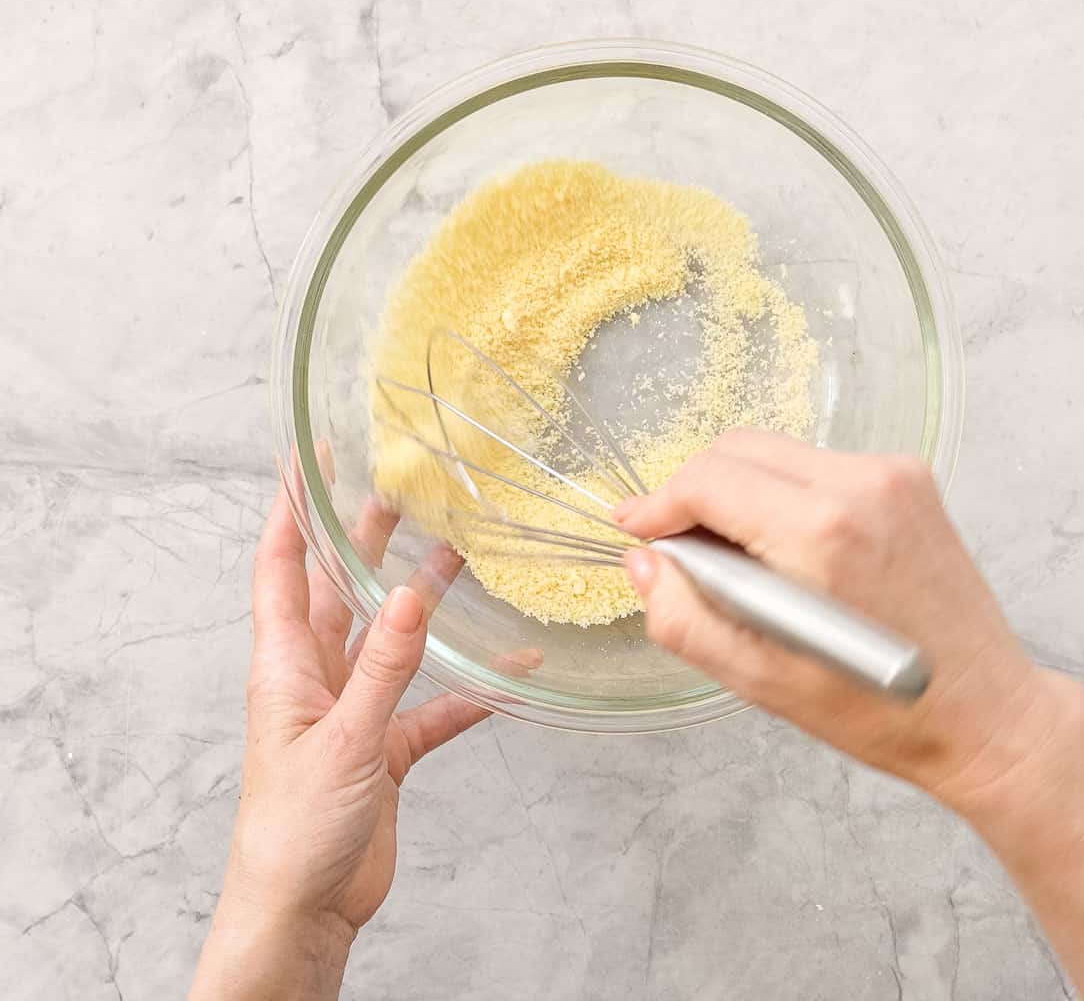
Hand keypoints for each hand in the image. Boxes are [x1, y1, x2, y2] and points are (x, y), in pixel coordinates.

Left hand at [190, 487, 487, 1000]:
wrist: (302, 913)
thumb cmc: (293, 831)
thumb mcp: (342, 740)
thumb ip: (383, 668)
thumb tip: (413, 593)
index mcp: (285, 666)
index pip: (282, 569)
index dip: (291, 513)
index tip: (308, 461)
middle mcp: (316, 677)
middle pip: (341, 591)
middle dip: (364, 540)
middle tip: (398, 492)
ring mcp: (352, 711)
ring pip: (391, 639)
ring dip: (422, 600)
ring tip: (458, 554)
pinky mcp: (384, 749)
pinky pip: (432, 704)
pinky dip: (467, 687)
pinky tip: (509, 670)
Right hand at [615, 430, 1058, 810]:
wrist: (988, 713)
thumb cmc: (878, 711)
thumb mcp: (758, 680)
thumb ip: (681, 615)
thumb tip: (644, 562)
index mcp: (820, 531)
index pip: (707, 480)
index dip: (659, 504)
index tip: (635, 530)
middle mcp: (859, 484)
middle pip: (736, 450)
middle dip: (693, 493)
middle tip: (680, 549)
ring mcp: (891, 473)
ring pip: (773, 452)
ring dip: (737, 492)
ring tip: (737, 558)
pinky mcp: (908, 477)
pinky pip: (814, 465)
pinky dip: (782, 494)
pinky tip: (787, 550)